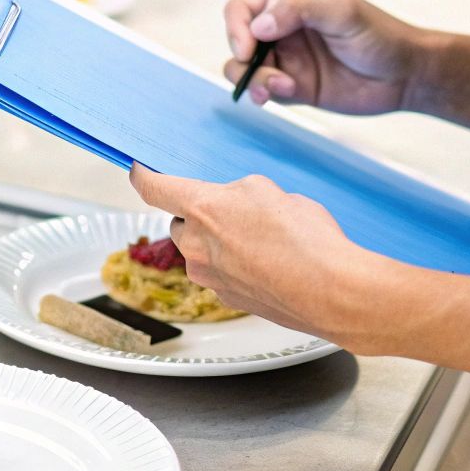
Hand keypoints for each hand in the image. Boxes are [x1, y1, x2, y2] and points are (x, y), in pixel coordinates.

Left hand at [129, 165, 376, 343]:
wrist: (329, 291)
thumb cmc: (304, 238)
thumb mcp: (268, 190)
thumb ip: (236, 193)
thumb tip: (231, 204)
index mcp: (202, 209)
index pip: (155, 188)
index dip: (144, 177)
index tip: (140, 172)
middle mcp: (196, 246)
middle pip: (182, 222)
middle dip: (201, 215)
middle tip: (238, 211)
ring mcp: (209, 277)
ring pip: (202, 250)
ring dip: (220, 242)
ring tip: (263, 239)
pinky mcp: (227, 298)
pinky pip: (221, 272)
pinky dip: (237, 265)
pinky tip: (269, 262)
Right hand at [223, 0, 425, 114]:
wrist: (405, 75)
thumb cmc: (381, 35)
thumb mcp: (343, 14)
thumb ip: (300, 12)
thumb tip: (259, 25)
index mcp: (292, 1)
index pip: (245, 8)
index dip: (238, 26)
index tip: (248, 46)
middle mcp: (283, 29)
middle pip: (239, 40)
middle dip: (242, 58)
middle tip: (258, 69)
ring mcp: (287, 59)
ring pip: (246, 69)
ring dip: (251, 79)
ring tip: (275, 88)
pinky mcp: (294, 87)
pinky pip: (264, 90)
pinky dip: (264, 93)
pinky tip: (283, 93)